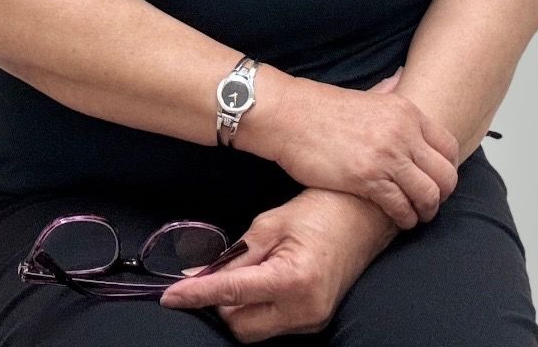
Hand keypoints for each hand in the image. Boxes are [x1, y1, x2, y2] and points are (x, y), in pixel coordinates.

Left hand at [158, 186, 391, 340]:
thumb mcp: (272, 222)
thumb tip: (201, 274)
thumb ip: (237, 253)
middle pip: (240, 324)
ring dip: (240, 307)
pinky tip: (263, 280)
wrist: (366, 215)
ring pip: (255, 329)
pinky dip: (259, 307)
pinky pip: (274, 324)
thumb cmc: (322, 208)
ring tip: (250, 270)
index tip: (170, 297)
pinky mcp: (316, 320)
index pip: (231, 294)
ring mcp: (312, 319)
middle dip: (221, 302)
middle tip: (218, 271)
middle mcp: (304, 308)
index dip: (197, 295)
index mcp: (292, 279)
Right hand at [270, 65, 459, 229]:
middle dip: (441, 194)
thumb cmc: (322, 108)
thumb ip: (389, 92)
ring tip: (415, 215)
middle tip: (429, 203)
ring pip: (428, 195)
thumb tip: (403, 77)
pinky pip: (401, 207)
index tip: (437, 179)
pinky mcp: (368, 179)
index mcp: (405, 111)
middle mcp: (403, 132)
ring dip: (425, 211)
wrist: (289, 115)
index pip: (448, 146)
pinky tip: (397, 218)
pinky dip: (404, 218)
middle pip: (445, 175)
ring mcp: (387, 155)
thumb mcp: (366, 95)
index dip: (446, 169)